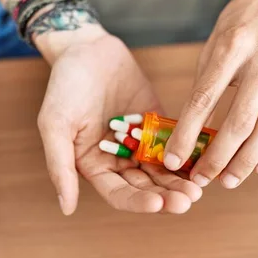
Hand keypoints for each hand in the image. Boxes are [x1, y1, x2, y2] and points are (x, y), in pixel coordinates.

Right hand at [36, 27, 201, 214]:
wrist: (85, 49)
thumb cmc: (63, 87)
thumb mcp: (54, 125)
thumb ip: (60, 166)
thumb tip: (66, 208)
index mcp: (94, 166)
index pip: (119, 194)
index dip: (138, 202)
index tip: (157, 204)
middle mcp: (118, 161)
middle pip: (146, 187)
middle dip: (166, 196)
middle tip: (188, 200)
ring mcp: (139, 143)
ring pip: (163, 171)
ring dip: (180, 181)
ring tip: (197, 188)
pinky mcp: (156, 124)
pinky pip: (175, 143)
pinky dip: (188, 154)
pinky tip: (203, 161)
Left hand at [164, 0, 257, 188]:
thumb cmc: (238, 28)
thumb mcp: (213, 50)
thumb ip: (204, 90)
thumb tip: (192, 138)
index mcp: (232, 47)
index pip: (204, 99)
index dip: (187, 134)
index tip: (172, 160)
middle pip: (241, 120)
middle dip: (218, 157)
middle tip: (201, 179)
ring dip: (247, 160)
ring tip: (228, 180)